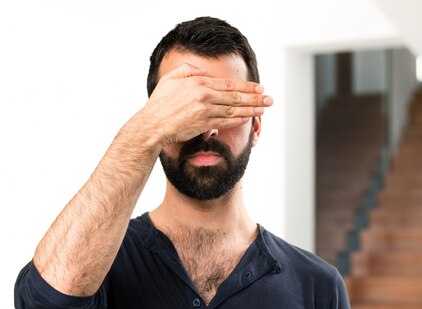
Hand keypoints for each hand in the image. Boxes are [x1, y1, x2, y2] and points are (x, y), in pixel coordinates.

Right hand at [134, 64, 272, 146]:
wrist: (152, 125)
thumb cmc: (159, 103)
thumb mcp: (171, 79)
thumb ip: (188, 70)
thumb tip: (204, 71)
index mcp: (198, 82)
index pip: (229, 84)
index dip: (247, 86)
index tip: (259, 88)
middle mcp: (204, 95)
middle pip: (236, 96)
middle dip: (256, 98)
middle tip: (269, 99)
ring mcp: (205, 111)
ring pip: (234, 110)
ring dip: (252, 109)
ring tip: (264, 109)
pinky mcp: (204, 124)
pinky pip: (226, 122)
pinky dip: (239, 120)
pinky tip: (249, 119)